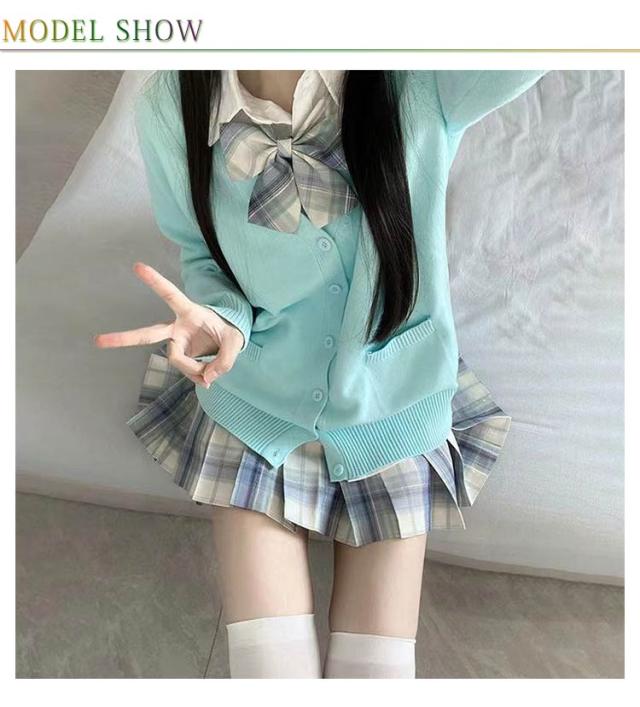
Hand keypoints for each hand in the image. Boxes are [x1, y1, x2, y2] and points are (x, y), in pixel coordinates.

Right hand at [94, 262, 244, 387]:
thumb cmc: (230, 332)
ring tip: (211, 371)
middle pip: (148, 334)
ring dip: (195, 369)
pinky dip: (197, 376)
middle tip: (98, 341)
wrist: (229, 340)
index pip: (171, 295)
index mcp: (190, 312)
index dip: (156, 281)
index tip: (137, 266)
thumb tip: (206, 379)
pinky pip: (185, 371)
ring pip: (177, 361)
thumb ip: (225, 361)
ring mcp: (177, 343)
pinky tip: (206, 376)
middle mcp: (177, 327)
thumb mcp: (236, 342)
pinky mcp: (180, 356)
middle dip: (123, 338)